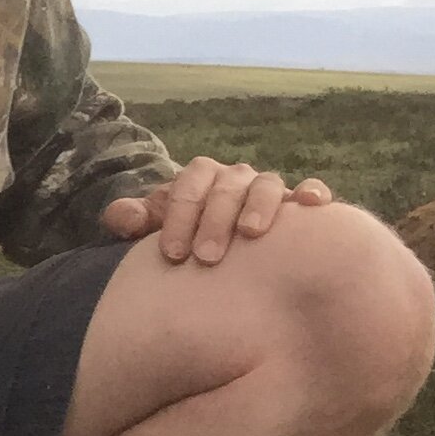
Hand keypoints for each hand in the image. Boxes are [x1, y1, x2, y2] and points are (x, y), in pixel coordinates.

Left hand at [101, 160, 333, 264]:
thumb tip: (122, 218)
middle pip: (226, 187)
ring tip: (251, 233)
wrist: (221, 242)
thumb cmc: (186, 236)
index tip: (171, 255)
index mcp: (199, 178)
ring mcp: (266, 187)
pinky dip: (312, 192)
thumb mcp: (156, 229)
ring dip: (259, 206)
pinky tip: (312, 205)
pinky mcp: (296, 202)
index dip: (177, 217)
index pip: (187, 186)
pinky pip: (309, 189)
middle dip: (213, 220)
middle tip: (205, 257)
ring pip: (266, 185)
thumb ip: (135, 220)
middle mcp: (234, 178)